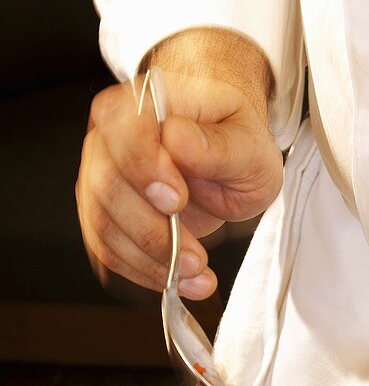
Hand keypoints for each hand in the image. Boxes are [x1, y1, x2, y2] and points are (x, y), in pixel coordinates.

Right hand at [76, 29, 282, 298]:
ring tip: (198, 275)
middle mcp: (110, 138)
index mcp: (144, 103)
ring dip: (151, 261)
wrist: (224, 157)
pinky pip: (110, 250)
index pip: (122, 127)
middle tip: (197, 258)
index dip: (143, 166)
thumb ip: (219, 146)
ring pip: (104, 226)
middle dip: (152, 232)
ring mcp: (102, 178)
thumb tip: (178, 139)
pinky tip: (183, 282)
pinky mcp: (106, 216)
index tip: (177, 200)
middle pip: (106, 186)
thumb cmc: (235, 141)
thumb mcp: (250, 144)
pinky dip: (146, 272)